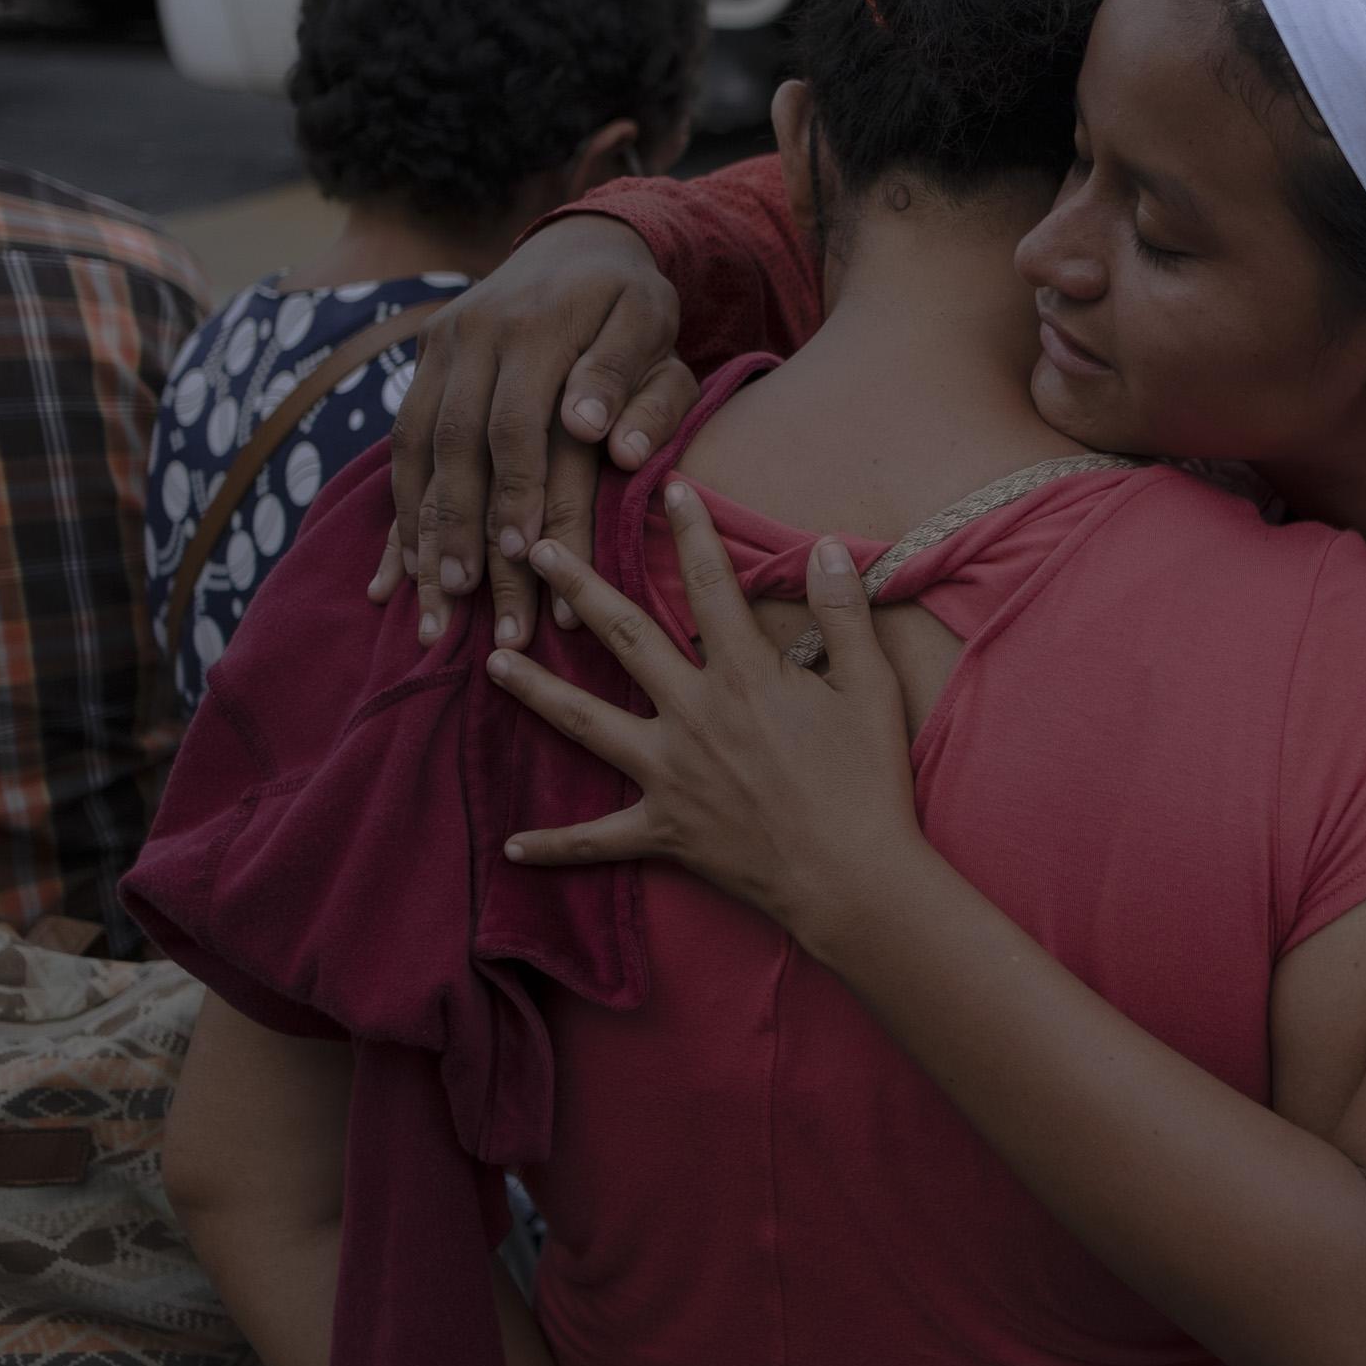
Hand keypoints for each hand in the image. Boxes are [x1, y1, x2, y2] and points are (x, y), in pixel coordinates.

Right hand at [372, 214, 694, 648]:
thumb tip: (600, 436)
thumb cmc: (631, 302)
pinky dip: (399, 510)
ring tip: (434, 603)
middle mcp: (473, 336)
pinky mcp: (421, 365)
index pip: (517, 425)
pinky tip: (396, 573)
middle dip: (461, 530)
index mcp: (535, 328)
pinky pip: (400, 444)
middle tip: (471, 605)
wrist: (577, 243)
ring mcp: (438, 348)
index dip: (517, 493)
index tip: (522, 557)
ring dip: (422, 531)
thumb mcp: (651, 325)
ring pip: (417, 451)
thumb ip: (632, 379)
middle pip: (457, 447)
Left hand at [482, 483, 919, 938]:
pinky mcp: (664, 830)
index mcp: (745, 675)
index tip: (670, 487)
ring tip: (493, 661)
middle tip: (536, 548)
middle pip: (624, 637)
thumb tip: (826, 546)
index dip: (692, 530)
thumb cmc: (868, 782)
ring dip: (536, 690)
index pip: (711, 585)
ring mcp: (670, 774)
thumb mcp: (872, 688)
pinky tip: (511, 846)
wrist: (852, 877)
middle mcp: (693, 715)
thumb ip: (844, 613)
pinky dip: (554, 845)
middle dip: (578, 586)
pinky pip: (597, 839)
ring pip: (586, 723)